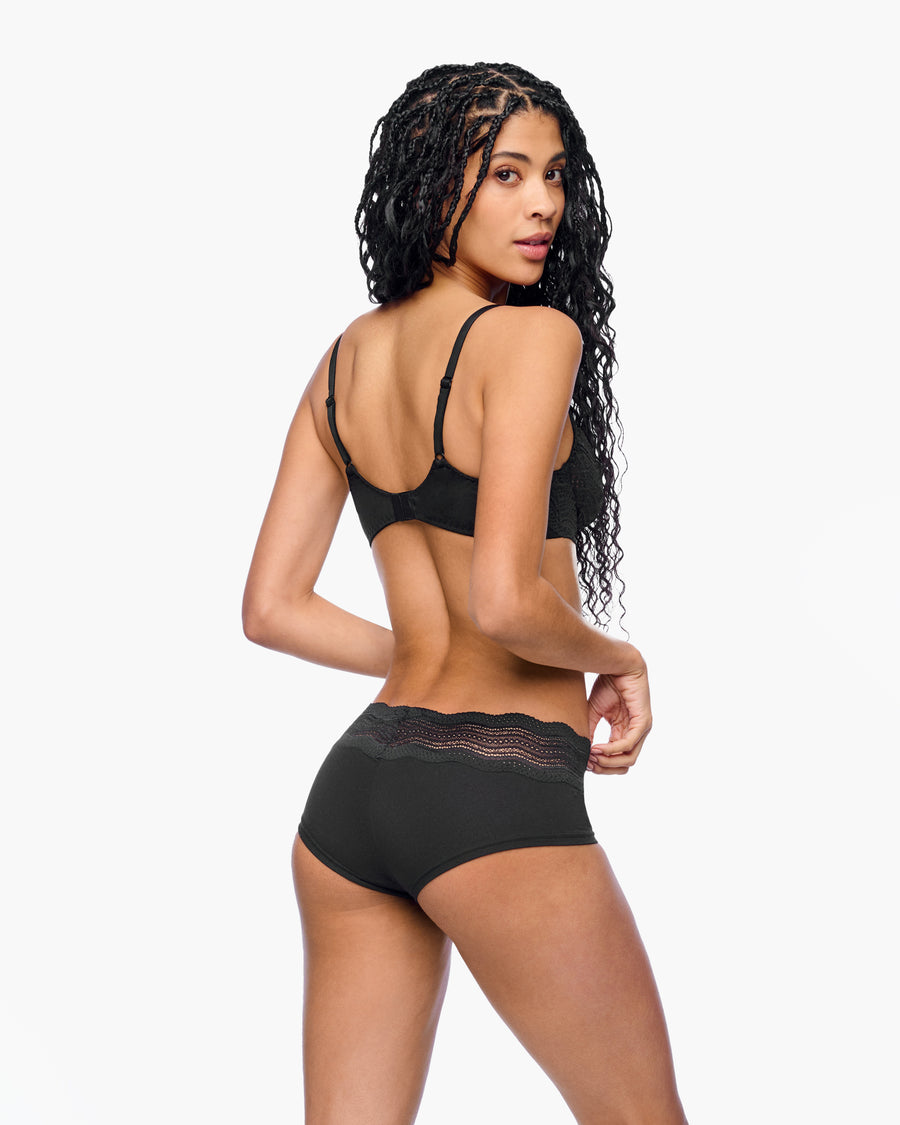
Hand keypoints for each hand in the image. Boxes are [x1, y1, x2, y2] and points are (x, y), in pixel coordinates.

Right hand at [586, 659, 651, 774]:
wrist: (617, 663)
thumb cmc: (608, 684)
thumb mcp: (594, 711)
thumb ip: (590, 730)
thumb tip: (581, 751)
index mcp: (624, 731)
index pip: (616, 758)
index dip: (600, 764)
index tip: (584, 762)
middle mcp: (635, 733)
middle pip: (624, 764)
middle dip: (605, 768)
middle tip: (588, 764)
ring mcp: (641, 729)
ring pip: (629, 758)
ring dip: (608, 762)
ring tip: (591, 756)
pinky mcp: (643, 722)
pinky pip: (629, 743)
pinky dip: (612, 749)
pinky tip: (598, 748)